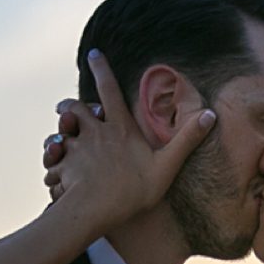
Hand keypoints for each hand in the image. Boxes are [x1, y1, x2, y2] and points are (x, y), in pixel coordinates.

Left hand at [48, 49, 214, 221]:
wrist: (98, 209)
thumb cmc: (134, 190)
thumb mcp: (167, 165)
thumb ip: (186, 140)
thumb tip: (210, 115)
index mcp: (119, 128)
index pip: (109, 89)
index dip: (101, 69)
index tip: (93, 54)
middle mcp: (94, 133)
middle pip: (74, 108)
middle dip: (68, 106)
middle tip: (64, 108)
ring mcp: (75, 149)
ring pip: (59, 132)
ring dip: (58, 134)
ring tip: (59, 140)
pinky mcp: (62, 167)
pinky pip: (52, 163)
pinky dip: (53, 166)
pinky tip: (55, 175)